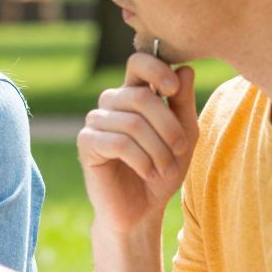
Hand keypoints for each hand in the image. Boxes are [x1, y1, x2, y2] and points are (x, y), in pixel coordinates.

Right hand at [77, 54, 196, 233]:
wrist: (141, 209)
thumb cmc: (162, 169)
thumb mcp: (184, 136)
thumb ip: (183, 104)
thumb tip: (185, 69)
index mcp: (135, 94)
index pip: (139, 62)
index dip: (157, 69)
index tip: (173, 88)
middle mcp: (112, 102)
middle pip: (141, 97)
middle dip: (168, 126)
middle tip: (182, 150)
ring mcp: (96, 121)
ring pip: (132, 123)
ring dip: (158, 149)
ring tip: (165, 168)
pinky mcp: (86, 143)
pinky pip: (119, 143)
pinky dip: (141, 160)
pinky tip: (148, 172)